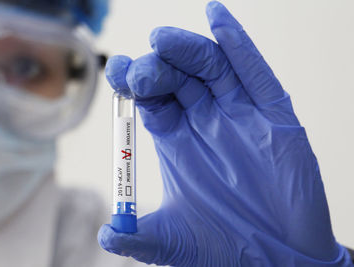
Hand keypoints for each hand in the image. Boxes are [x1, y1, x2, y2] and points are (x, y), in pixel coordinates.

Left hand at [98, 2, 352, 265]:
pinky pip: (255, 74)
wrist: (279, 262)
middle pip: (176, 77)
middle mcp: (206, 121)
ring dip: (186, 49)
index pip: (151, 99)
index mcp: (178, 140)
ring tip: (161, 41)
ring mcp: (240, 115)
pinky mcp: (274, 116)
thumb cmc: (226, 249)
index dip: (132, 83)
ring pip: (211, 68)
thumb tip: (106, 235)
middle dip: (154, 67)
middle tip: (138, 71)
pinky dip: (238, 45)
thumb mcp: (173, 243)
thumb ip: (138, 238)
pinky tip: (218, 19)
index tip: (115, 71)